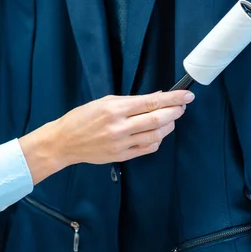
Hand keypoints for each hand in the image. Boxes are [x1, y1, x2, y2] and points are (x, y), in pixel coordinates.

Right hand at [19, 91, 194, 184]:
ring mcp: (122, 143)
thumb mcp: (105, 101)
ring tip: (171, 118)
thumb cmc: (82, 118)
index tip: (186, 95)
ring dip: (169, 126)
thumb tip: (157, 97)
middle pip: (158, 119)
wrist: (64, 142)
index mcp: (115, 108)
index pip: (151, 102)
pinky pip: (148, 148)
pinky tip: (158, 132)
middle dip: (175, 111)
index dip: (173, 98)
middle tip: (183, 106)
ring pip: (156, 135)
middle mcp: (120, 126)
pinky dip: (158, 139)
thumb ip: (132, 100)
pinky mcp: (122, 156)